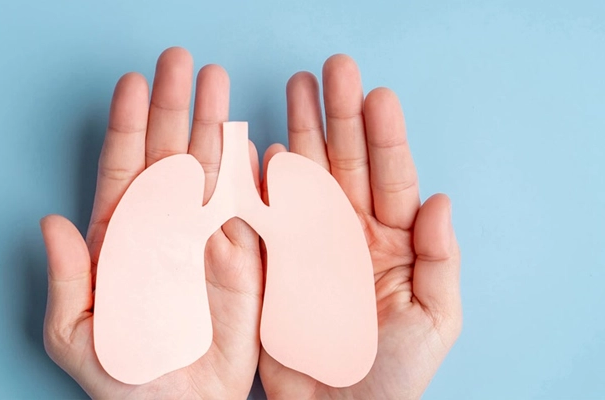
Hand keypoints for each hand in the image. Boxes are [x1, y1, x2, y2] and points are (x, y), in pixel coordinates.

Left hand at [40, 47, 262, 398]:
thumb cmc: (126, 377)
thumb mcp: (77, 335)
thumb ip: (68, 281)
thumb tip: (52, 223)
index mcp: (123, 238)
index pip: (125, 169)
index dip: (128, 124)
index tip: (134, 83)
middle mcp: (166, 228)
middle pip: (169, 155)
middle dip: (175, 105)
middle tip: (181, 62)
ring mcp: (208, 238)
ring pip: (211, 171)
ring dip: (215, 126)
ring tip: (219, 84)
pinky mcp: (246, 259)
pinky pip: (251, 212)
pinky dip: (254, 178)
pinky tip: (255, 143)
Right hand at [258, 55, 461, 399]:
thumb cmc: (394, 374)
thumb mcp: (435, 319)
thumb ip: (441, 260)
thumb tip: (440, 200)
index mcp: (393, 240)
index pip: (390, 177)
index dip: (384, 135)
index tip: (377, 95)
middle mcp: (349, 231)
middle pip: (344, 162)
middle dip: (339, 115)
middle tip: (332, 70)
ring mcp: (308, 242)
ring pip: (304, 177)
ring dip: (300, 133)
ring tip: (295, 89)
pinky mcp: (274, 261)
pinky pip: (266, 216)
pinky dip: (260, 184)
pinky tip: (259, 151)